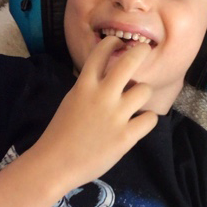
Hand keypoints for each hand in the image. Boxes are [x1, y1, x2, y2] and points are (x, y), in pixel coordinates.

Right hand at [30, 36, 157, 191]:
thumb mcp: (72, 100)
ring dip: (143, 93)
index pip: (101, 52)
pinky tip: (139, 123)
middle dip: (141, 51)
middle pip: (130, 62)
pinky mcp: (126, 136)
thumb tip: (109, 74)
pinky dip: (147, 120)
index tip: (118, 42)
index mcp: (84, 86)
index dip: (112, 42)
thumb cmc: (61, 132)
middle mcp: (102, 96)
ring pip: (145, 90)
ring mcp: (116, 116)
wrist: (55, 164)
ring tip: (137, 101)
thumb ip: (90, 86)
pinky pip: (150, 118)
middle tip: (145, 50)